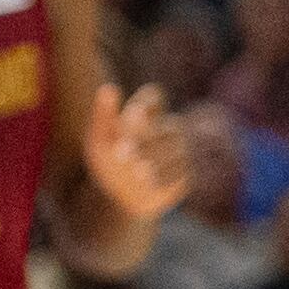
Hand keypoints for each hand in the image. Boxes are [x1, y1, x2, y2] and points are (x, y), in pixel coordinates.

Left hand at [84, 83, 185, 222]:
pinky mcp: (188, 172)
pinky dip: (168, 176)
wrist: (121, 201)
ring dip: (158, 159)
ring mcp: (180, 151)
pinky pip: (185, 170)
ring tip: (138, 171)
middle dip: (147, 139)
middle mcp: (167, 129)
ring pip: (179, 149)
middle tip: (122, 154)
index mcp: (146, 117)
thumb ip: (104, 116)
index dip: (146, 103)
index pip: (153, 97)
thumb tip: (107, 88)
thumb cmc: (109, 165)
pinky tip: (150, 183)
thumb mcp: (100, 142)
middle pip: (168, 126)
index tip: (131, 115)